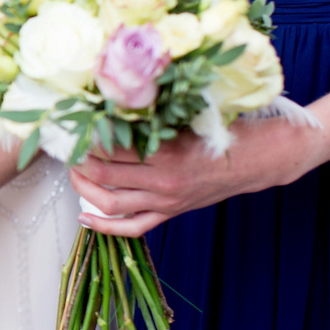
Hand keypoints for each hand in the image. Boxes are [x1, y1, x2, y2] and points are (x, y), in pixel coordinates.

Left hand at [69, 118, 317, 237]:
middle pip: (103, 176)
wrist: (264, 158)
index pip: (111, 148)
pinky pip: (132, 228)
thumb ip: (157, 114)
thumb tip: (116, 101)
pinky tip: (84, 216)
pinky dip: (104, 226)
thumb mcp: (193, 115)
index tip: (70, 124)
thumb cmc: (228, 129)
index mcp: (168, 154)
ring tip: (71, 173)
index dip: (85, 137)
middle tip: (65, 146)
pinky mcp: (171, 213)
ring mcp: (166, 202)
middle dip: (77, 161)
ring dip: (83, 189)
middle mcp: (163, 182)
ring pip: (111, 204)